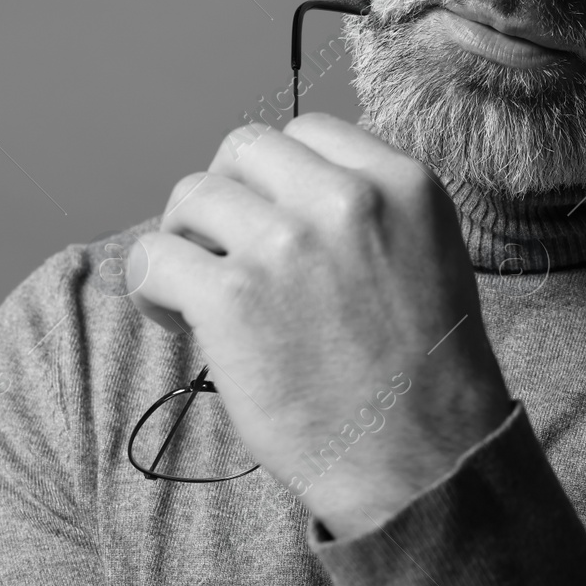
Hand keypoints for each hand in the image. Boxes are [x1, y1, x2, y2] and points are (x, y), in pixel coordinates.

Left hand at [127, 114, 512, 539]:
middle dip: (228, 194)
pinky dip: (154, 288)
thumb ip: (374, 207)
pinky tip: (180, 321)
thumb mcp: (431, 251)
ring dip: (185, 238)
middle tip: (229, 248)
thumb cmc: (427, 368)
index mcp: (402, 182)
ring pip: (192, 194)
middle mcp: (345, 198)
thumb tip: (296, 186)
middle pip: (243, 148)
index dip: (280, 176)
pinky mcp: (232, 298)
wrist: (421, 455)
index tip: (276, 219)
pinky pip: (155, 258)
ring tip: (201, 292)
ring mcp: (286, 243)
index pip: (309, 130)